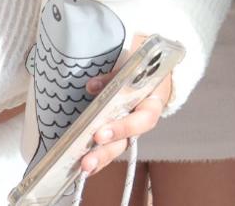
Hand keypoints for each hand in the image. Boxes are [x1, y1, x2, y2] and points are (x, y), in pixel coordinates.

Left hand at [75, 50, 173, 176]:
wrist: (153, 74)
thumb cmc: (144, 71)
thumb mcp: (134, 68)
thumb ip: (114, 77)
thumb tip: (92, 86)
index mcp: (152, 103)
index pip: (143, 120)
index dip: (123, 128)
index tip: (100, 134)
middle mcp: (140, 122)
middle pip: (126, 141)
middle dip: (106, 151)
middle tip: (87, 159)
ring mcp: (129, 130)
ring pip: (117, 148)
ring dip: (99, 158)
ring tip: (83, 167)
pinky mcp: (118, 134)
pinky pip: (109, 148)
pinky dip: (96, 157)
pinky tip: (80, 166)